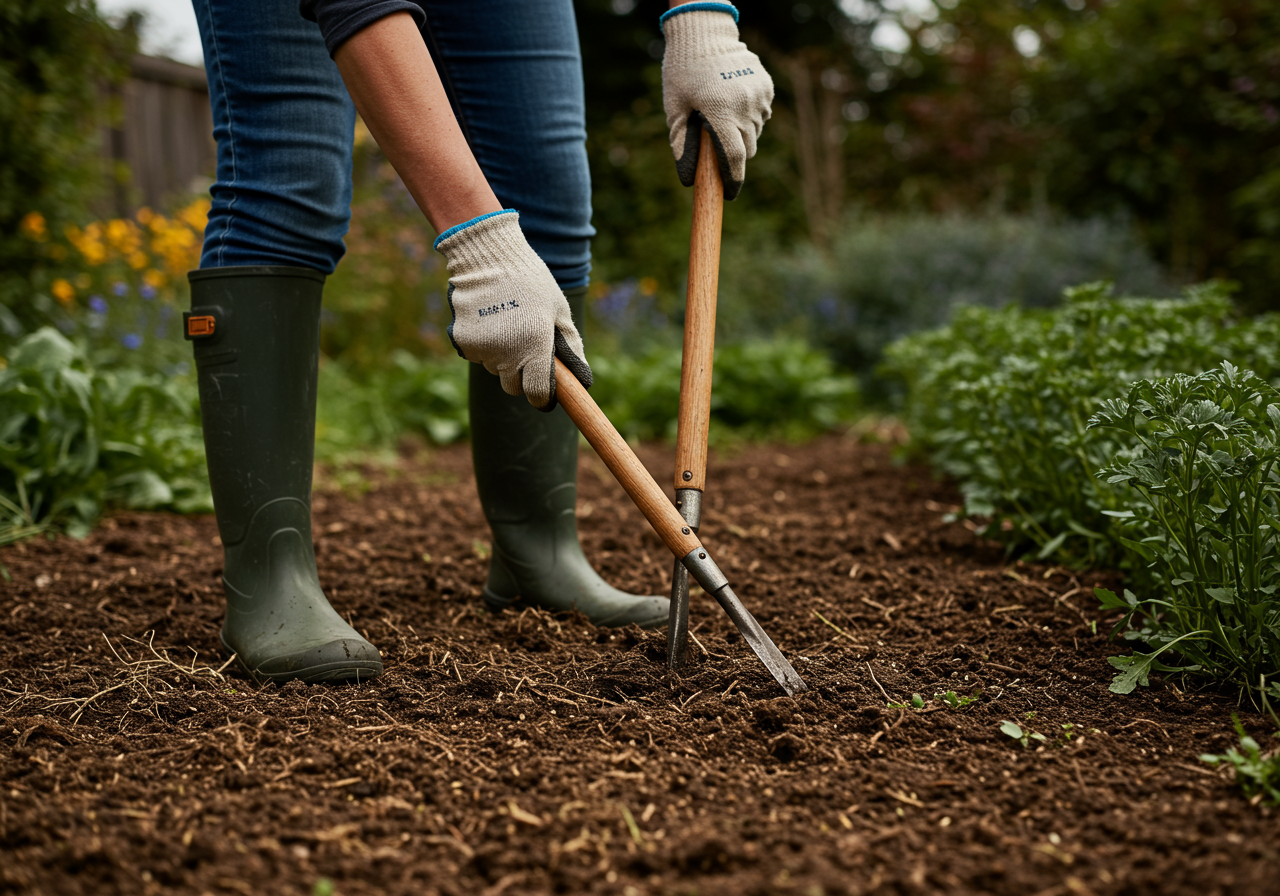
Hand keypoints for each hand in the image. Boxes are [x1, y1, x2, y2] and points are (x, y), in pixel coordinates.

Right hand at [435, 210, 591, 410]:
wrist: (487, 256)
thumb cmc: (531, 282)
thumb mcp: (559, 310)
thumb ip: (572, 348)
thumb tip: (583, 381)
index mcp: (535, 345)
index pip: (537, 394)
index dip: (543, 398)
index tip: (546, 395)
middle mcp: (507, 352)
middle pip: (514, 387)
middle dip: (522, 376)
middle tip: (527, 347)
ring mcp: (482, 349)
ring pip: (495, 370)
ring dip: (503, 358)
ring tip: (508, 322)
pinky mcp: (463, 342)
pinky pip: (478, 356)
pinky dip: (485, 346)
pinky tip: (489, 319)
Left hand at [660, 2, 772, 199]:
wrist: (705, 33)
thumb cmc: (683, 72)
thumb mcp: (674, 109)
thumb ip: (681, 145)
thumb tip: (689, 180)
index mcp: (721, 113)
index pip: (734, 158)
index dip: (733, 181)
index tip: (729, 195)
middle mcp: (745, 106)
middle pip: (747, 149)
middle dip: (734, 154)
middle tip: (715, 144)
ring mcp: (759, 96)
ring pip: (755, 132)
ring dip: (741, 134)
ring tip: (722, 115)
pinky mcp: (766, 87)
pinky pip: (761, 114)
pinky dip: (748, 116)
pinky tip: (732, 100)